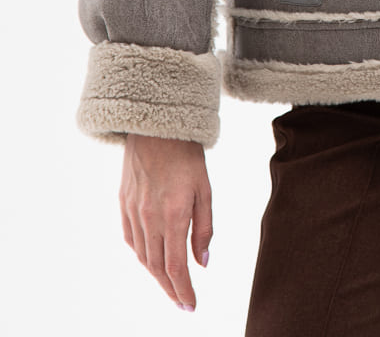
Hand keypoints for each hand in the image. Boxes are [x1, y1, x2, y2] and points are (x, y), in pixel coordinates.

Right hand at [120, 134, 212, 311]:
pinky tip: (150, 259)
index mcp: (172, 215)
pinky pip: (130, 239)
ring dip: (156, 274)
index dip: (183, 289)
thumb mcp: (204, 189)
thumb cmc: (187, 155)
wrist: (156, 126)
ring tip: (170, 284)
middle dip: (170, 288)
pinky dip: (141, 254)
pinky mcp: (123, 203)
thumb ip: (204, 228)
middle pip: (157, 266)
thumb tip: (203, 262)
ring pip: (142, 255)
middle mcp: (148, 218)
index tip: (191, 305)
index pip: (175, 266)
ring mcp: (132, 211)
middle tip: (182, 301)